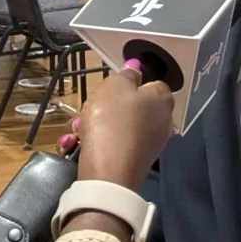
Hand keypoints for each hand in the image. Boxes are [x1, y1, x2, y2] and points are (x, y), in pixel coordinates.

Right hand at [68, 60, 172, 193]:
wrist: (109, 173)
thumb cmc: (112, 121)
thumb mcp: (114, 86)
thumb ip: (126, 74)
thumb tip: (135, 69)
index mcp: (163, 99)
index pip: (150, 82)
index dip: (129, 84)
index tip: (109, 90)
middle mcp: (163, 121)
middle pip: (130, 106)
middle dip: (104, 107)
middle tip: (87, 111)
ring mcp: (151, 143)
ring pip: (118, 125)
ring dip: (95, 126)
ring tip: (77, 131)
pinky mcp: (136, 161)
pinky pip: (115, 144)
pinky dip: (99, 143)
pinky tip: (80, 145)